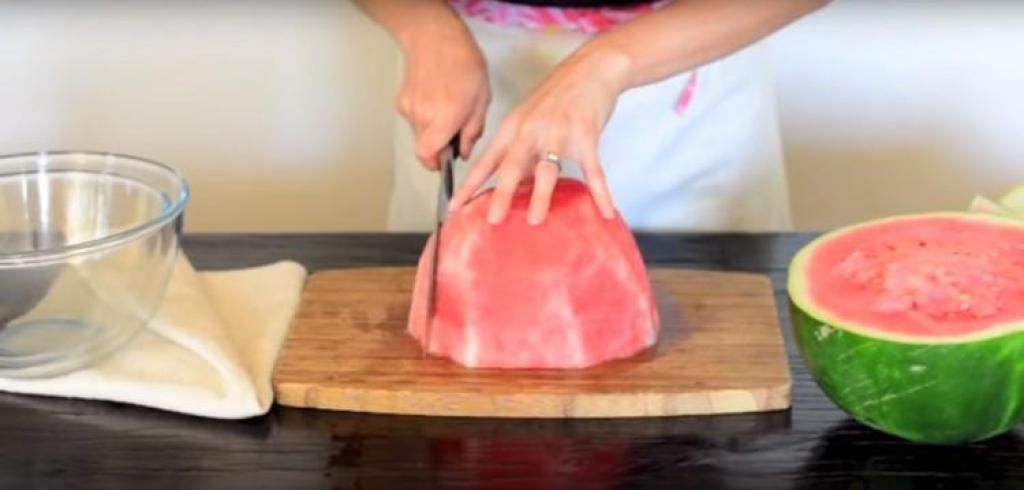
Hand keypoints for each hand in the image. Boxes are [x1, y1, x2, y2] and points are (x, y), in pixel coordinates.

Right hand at [395, 13, 489, 168]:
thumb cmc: (464, 64)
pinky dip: (424, 118)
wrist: (435, 38)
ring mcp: (409, 109)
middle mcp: (423, 116)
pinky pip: (414, 120)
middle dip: (438, 148)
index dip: (436, 164)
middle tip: (453, 133)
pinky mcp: (401, 103)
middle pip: (424, 149)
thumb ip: (472, 130)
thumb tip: (462, 152)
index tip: (445, 162)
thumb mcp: (482, 99)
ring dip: (432, 131)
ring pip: (419, 135)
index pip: (428, 155)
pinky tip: (435, 100)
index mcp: (446, 116)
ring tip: (446, 110)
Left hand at [448, 45, 627, 224]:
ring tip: (535, 220)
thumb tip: (512, 186)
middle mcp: (531, 130)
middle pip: (512, 165)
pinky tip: (605, 211)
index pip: (486, 161)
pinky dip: (600, 193)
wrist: (591, 68)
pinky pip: (593, 170)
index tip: (455, 206)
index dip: (470, 185)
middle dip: (501, 194)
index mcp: (513, 128)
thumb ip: (519, 150)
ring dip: (540, 195)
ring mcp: (559, 133)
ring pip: (547, 169)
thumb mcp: (528, 119)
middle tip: (493, 220)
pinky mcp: (586, 136)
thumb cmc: (558, 96)